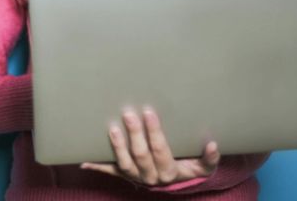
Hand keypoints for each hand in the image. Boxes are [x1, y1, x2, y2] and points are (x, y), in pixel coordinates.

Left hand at [80, 108, 220, 186]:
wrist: (175, 185)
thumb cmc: (188, 168)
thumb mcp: (202, 167)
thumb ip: (209, 159)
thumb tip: (212, 144)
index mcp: (169, 171)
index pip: (160, 150)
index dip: (154, 132)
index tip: (149, 112)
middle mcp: (150, 176)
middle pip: (141, 155)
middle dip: (134, 134)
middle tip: (129, 113)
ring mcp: (135, 176)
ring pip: (124, 164)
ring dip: (117, 146)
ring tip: (112, 128)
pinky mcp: (124, 175)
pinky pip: (109, 172)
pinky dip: (97, 165)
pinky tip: (83, 159)